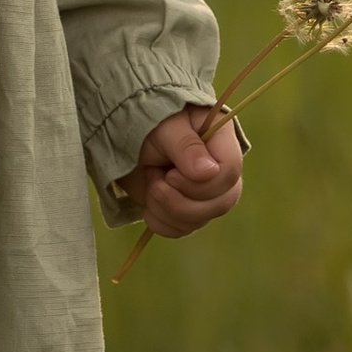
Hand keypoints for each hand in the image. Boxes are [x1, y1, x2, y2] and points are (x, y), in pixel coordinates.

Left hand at [122, 104, 243, 239]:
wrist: (122, 136)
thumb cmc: (147, 121)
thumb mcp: (164, 127)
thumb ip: (185, 145)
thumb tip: (208, 173)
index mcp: (220, 139)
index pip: (229, 172)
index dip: (201, 183)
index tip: (170, 174)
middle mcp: (219, 169)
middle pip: (221, 203)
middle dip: (181, 202)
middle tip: (155, 180)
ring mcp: (205, 192)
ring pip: (201, 220)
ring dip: (167, 210)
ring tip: (150, 183)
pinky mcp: (187, 209)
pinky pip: (183, 229)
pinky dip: (161, 222)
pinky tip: (149, 204)